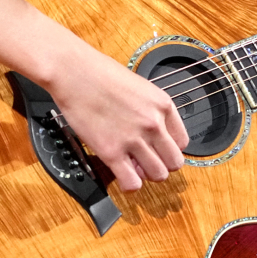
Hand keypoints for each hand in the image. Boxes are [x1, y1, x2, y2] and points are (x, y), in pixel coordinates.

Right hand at [42, 45, 188, 192]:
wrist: (74, 72)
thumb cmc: (100, 74)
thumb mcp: (139, 87)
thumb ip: (150, 110)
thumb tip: (152, 132)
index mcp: (163, 105)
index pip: (182, 142)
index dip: (168, 149)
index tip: (158, 149)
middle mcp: (154, 124)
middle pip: (174, 162)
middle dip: (162, 165)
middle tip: (147, 161)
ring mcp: (134, 139)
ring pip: (158, 175)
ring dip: (146, 175)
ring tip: (133, 168)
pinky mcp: (112, 152)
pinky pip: (133, 183)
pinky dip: (130, 185)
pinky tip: (122, 175)